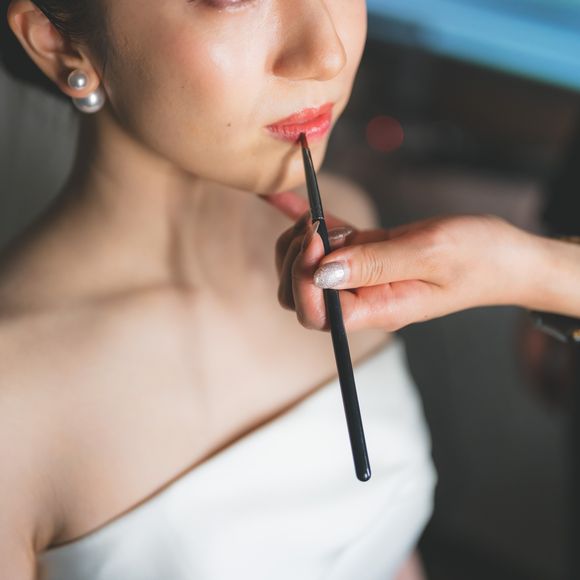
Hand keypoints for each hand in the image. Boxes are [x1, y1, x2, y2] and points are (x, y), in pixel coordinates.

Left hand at [262, 191, 543, 331]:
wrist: (505, 257)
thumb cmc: (480, 258)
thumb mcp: (431, 253)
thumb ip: (374, 263)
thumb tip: (321, 272)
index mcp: (377, 309)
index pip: (316, 314)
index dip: (303, 278)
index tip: (317, 238)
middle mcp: (363, 300)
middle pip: (299, 296)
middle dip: (294, 259)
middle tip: (317, 226)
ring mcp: (362, 280)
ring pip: (305, 271)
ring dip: (301, 241)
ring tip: (324, 219)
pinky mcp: (366, 258)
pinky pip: (326, 247)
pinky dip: (310, 226)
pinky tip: (299, 204)